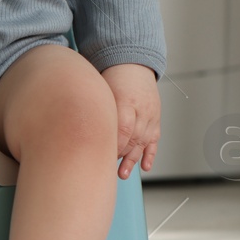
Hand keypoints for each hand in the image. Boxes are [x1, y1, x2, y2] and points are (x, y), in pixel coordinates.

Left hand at [101, 63, 159, 178]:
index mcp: (126, 100)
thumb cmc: (113, 77)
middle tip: (106, 169)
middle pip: (132, 138)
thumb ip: (97, 109)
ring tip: (122, 174)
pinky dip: (150, 154)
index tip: (101, 156)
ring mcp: (151, 115)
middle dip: (119, 155)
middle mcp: (141, 109)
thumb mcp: (102, 88)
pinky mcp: (156, 119)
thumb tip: (83, 130)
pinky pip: (154, 139)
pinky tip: (144, 167)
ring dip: (132, 160)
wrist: (133, 65)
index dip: (113, 145)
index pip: (122, 129)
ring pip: (143, 141)